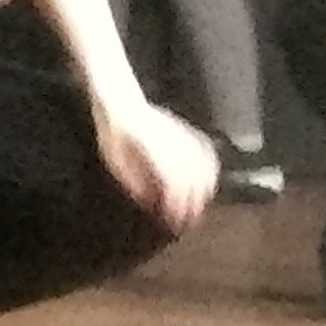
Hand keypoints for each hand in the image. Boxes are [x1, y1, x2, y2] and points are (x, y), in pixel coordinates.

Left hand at [94, 94, 219, 233]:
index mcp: (150, 148)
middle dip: (192, 203)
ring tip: (197, 207)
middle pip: (192, 177)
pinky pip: (206, 151)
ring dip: (204, 189)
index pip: (172, 180)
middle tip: (185, 222)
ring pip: (204, 165)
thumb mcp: (116, 163)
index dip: (175, 203)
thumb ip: (135, 184)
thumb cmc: (114, 135)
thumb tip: (151, 205)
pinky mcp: (185, 131)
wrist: (121, 103)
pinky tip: (207, 183)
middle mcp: (170, 140)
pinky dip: (210, 169)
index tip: (173, 221)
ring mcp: (180, 134)